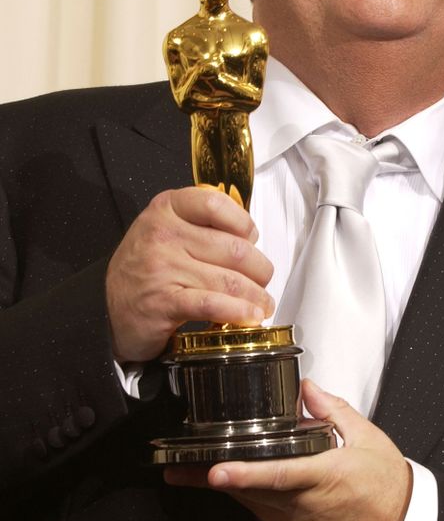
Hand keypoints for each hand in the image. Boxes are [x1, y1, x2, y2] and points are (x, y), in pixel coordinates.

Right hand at [106, 186, 273, 362]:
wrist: (104, 308)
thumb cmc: (143, 268)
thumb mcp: (164, 230)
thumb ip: (201, 223)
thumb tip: (249, 235)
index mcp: (166, 209)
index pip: (216, 204)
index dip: (244, 223)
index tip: (251, 239)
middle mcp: (164, 234)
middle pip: (234, 248)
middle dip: (259, 269)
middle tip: (262, 280)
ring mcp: (163, 268)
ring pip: (230, 279)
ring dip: (256, 296)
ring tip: (262, 304)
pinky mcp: (165, 302)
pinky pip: (214, 304)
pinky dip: (239, 312)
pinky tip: (250, 317)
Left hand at [165, 380, 412, 520]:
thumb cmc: (386, 489)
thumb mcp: (369, 441)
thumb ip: (334, 411)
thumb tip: (307, 389)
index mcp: (325, 476)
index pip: (279, 474)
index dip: (245, 473)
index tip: (217, 471)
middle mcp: (305, 504)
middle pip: (252, 490)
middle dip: (213, 478)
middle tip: (178, 465)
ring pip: (252, 502)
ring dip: (222, 486)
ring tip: (187, 471)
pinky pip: (262, 514)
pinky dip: (245, 497)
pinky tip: (226, 484)